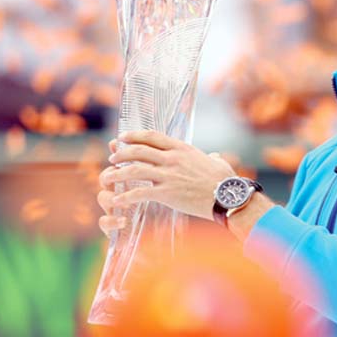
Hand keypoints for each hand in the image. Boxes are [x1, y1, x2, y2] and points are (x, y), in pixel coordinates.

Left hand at [97, 130, 235, 234]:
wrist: (227, 196)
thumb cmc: (225, 180)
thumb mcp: (217, 161)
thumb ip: (211, 156)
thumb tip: (213, 156)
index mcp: (181, 148)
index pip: (152, 136)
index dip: (134, 135)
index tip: (122, 137)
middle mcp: (172, 158)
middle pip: (138, 150)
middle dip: (121, 153)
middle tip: (113, 158)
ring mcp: (168, 175)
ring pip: (134, 170)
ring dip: (118, 173)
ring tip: (108, 177)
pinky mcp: (167, 193)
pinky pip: (140, 193)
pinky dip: (125, 196)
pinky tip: (117, 201)